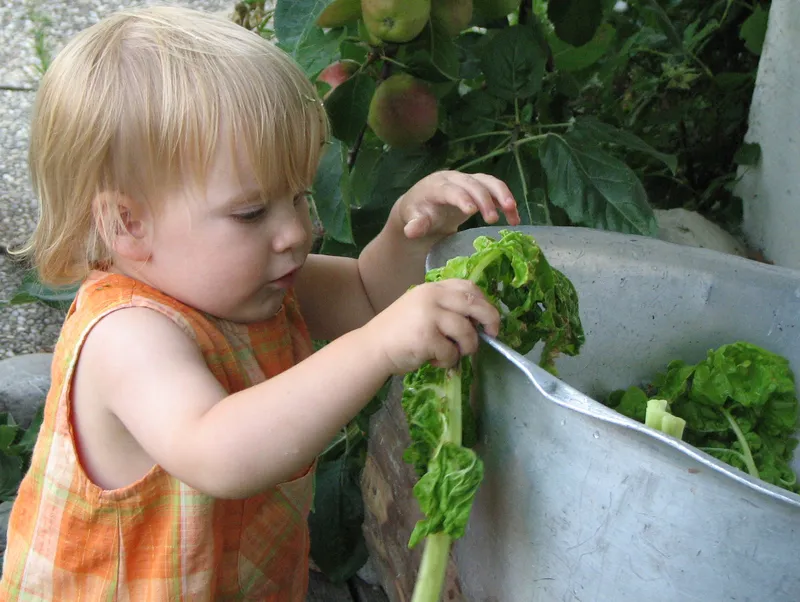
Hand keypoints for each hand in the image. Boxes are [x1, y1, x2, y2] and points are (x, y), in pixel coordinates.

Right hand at [364, 279, 499, 374]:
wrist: (372, 348)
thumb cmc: (399, 332)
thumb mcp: (421, 308)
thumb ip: (445, 306)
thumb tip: (479, 319)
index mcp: (432, 288)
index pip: (468, 287)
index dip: (484, 302)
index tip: (488, 318)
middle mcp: (431, 297)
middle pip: (474, 304)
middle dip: (490, 320)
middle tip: (493, 335)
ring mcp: (429, 316)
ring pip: (467, 332)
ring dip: (467, 347)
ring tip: (453, 353)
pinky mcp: (426, 338)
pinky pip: (452, 352)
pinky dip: (448, 361)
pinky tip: (434, 361)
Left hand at [397, 171, 520, 239]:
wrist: (423, 206)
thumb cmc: (418, 213)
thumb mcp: (413, 219)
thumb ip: (415, 224)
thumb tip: (411, 230)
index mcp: (436, 185)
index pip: (450, 189)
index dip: (461, 197)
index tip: (472, 211)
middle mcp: (454, 178)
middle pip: (472, 184)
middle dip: (485, 199)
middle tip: (493, 220)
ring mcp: (468, 181)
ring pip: (488, 182)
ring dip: (502, 195)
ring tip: (512, 212)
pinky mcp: (479, 187)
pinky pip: (496, 191)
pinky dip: (507, 202)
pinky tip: (515, 219)